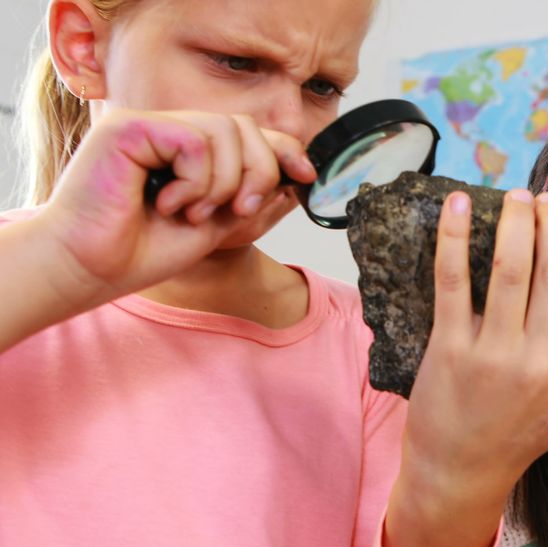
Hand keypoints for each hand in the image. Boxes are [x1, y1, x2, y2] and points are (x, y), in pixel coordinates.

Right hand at [38, 109, 314, 304]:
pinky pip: (195, 140)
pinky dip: (196, 179)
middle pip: (245, 128)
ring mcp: (148, 125)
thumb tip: (297, 176)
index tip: (306, 176)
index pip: (248, 133)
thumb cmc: (142, 251)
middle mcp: (169, 130)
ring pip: (225, 131)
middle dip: (258, 173)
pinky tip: (168, 203)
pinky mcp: (129, 127)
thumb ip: (251, 197)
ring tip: (193, 213)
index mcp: (188, 150)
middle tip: (237, 211)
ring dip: (224, 183)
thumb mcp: (217, 224)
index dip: (284, 150)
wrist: (91, 269)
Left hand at [384, 189, 547, 546]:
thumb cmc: (515, 440)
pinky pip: (452, 281)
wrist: (458, 474)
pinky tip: (457, 205)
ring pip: (511, 269)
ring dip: (516, 221)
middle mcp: (541, 364)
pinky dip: (454, 237)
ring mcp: (494, 354)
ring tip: (517, 197)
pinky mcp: (450, 347)